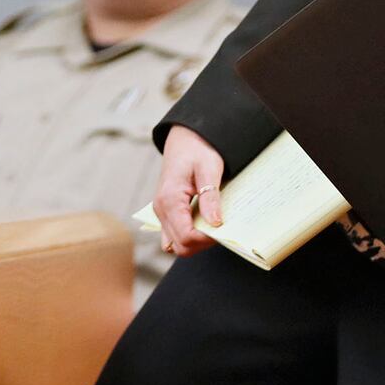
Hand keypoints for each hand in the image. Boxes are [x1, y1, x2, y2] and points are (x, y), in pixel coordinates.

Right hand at [154, 124, 225, 256]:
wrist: (185, 138)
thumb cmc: (198, 149)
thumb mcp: (209, 169)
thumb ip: (211, 197)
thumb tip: (215, 224)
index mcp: (169, 200)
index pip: (186, 236)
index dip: (206, 239)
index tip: (224, 229)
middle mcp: (160, 210)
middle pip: (179, 246)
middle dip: (202, 243)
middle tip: (221, 230)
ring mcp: (161, 212)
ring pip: (175, 244)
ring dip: (195, 241)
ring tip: (214, 226)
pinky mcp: (166, 212)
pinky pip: (174, 234)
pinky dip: (189, 235)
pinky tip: (205, 223)